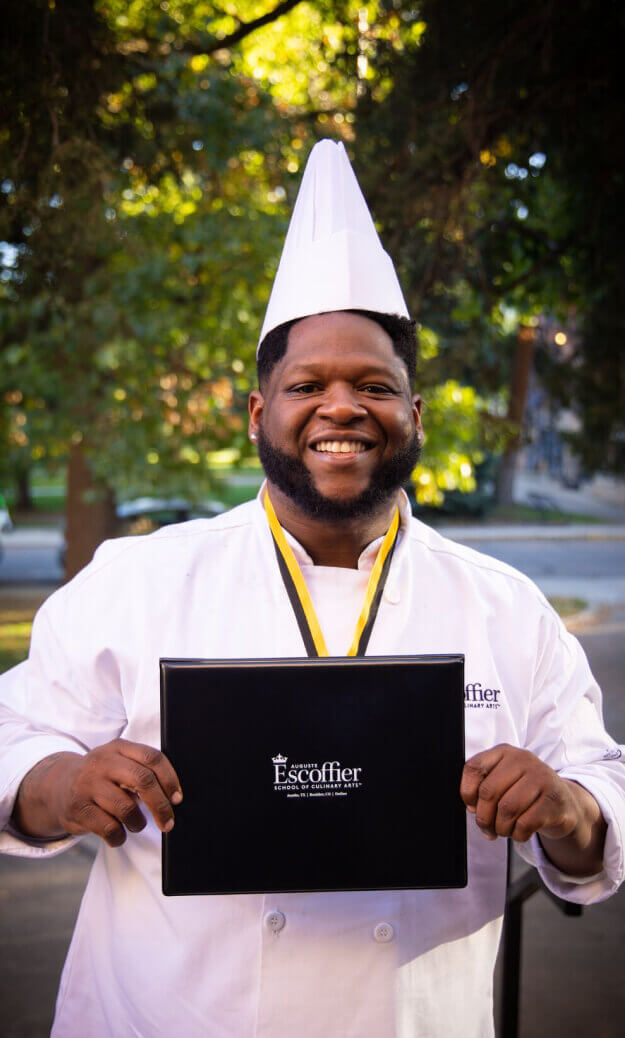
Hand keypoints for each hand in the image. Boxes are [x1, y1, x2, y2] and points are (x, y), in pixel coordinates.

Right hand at [13, 740, 182, 847]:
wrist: (57, 788)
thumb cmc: (101, 778)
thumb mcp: (118, 762)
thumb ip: (142, 770)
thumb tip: (173, 795)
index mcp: (118, 748)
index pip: (152, 758)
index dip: (170, 779)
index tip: (177, 799)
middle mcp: (103, 763)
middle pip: (143, 780)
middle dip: (161, 805)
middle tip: (168, 822)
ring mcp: (88, 785)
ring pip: (127, 808)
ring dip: (137, 823)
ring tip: (135, 824)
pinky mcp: (78, 808)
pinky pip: (110, 828)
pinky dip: (119, 837)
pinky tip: (118, 835)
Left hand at [460, 743, 605, 874]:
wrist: (564, 803)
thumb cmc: (526, 793)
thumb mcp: (504, 782)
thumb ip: (484, 789)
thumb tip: (472, 807)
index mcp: (504, 752)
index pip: (474, 767)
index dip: (467, 792)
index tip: (471, 806)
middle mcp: (523, 760)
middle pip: (488, 791)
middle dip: (483, 817)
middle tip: (486, 828)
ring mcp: (541, 777)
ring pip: (507, 809)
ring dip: (501, 828)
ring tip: (504, 830)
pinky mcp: (554, 799)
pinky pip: (525, 823)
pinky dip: (518, 834)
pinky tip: (520, 832)